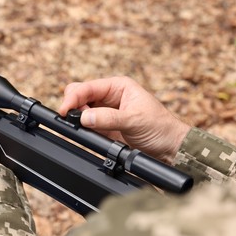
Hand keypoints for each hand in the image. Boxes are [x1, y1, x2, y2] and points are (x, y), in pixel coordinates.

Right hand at [59, 77, 190, 161]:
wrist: (169, 149)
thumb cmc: (160, 128)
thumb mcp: (134, 120)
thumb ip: (108, 118)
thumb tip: (84, 118)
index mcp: (118, 87)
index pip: (88, 87)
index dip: (74, 97)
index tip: (65, 110)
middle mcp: (109, 97)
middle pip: (80, 95)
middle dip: (72, 105)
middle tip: (71, 119)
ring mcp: (105, 113)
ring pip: (80, 110)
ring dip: (76, 117)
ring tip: (79, 127)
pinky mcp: (104, 128)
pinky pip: (86, 125)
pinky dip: (80, 128)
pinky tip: (82, 132)